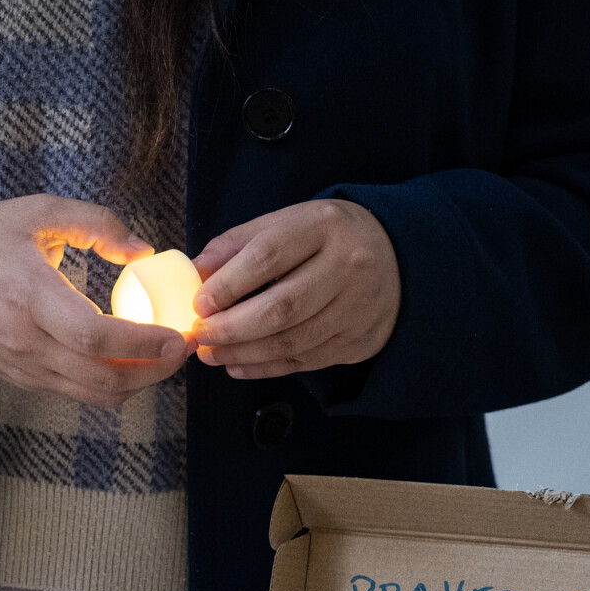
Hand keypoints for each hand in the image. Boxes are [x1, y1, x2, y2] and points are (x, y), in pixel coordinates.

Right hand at [0, 194, 188, 407]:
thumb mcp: (36, 212)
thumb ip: (95, 223)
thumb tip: (144, 251)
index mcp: (28, 295)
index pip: (93, 338)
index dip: (143, 343)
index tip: (178, 335)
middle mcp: (25, 341)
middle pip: (102, 379)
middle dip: (155, 371)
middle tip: (185, 347)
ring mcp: (22, 367)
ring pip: (94, 395)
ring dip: (139, 382)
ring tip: (164, 355)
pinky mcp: (23, 380)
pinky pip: (77, 393)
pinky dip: (112, 383)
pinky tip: (130, 358)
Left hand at [191, 198, 399, 379]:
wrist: (396, 257)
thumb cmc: (324, 238)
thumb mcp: (285, 223)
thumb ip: (237, 245)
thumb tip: (193, 274)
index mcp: (323, 226)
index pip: (269, 257)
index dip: (228, 285)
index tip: (199, 304)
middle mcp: (348, 265)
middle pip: (282, 307)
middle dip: (232, 328)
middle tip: (200, 336)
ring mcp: (357, 306)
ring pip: (293, 341)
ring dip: (244, 353)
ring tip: (211, 354)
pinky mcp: (359, 339)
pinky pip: (306, 361)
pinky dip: (266, 368)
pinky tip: (238, 366)